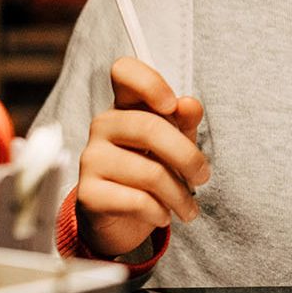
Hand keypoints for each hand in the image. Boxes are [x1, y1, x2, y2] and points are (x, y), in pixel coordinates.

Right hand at [76, 57, 209, 257]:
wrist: (121, 220)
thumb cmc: (151, 170)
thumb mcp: (176, 143)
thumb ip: (184, 122)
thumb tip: (190, 104)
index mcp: (125, 106)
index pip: (123, 72)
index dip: (148, 82)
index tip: (172, 105)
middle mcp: (103, 126)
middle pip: (149, 127)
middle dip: (187, 157)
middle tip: (203, 177)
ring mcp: (91, 159)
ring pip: (148, 172)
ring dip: (179, 195)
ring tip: (188, 208)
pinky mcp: (88, 194)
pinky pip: (136, 200)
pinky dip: (159, 212)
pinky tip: (162, 215)